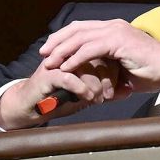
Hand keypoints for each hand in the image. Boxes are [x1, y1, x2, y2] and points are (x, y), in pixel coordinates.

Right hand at [0, 57, 118, 129]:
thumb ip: (107, 91)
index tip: (121, 88)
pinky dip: (82, 88)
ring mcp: (59, 61)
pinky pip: (70, 77)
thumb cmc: (60, 99)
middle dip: (108, 78)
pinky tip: (87, 97)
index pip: (106, 53)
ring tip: (98, 99)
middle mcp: (71, 53)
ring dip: (95, 85)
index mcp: (82, 52)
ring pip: (86, 66)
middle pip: (98, 57)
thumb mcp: (88, 94)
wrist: (31, 107)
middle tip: (109, 95)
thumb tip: (128, 91)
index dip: (116, 71)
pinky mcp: (49, 73)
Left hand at [39, 19, 159, 94]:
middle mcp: (114, 26)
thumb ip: (107, 69)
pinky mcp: (119, 42)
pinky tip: (65, 67)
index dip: (64, 38)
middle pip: (77, 28)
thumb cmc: (153, 72)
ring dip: (61, 50)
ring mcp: (117, 32)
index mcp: (115, 29)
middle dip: (57, 41)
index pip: (83, 28)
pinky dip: (75, 58)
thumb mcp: (124, 68)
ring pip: (80, 37)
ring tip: (49, 62)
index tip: (50, 50)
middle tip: (43, 54)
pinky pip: (90, 49)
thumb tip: (94, 83)